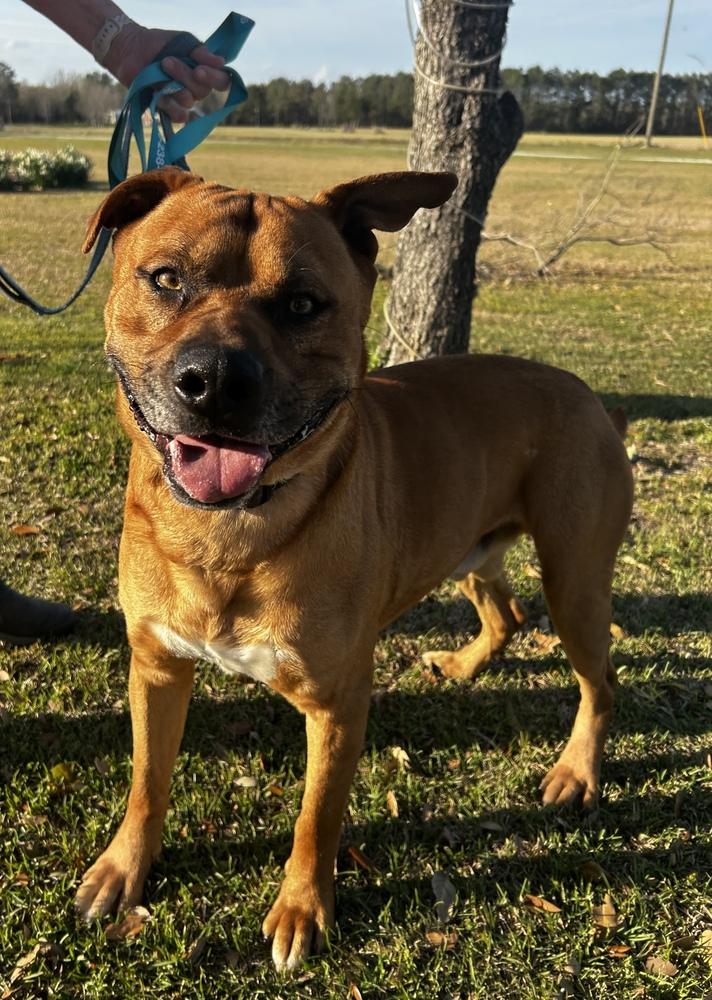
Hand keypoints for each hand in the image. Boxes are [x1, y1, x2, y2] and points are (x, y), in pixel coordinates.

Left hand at [107, 24, 230, 122]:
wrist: (131, 49)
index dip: (214, 79)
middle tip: (167, 61)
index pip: (222, 82)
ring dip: (174, 86)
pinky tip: (157, 93)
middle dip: (185, 75)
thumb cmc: (158, 44)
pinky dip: (168, 104)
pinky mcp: (169, 110)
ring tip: (160, 70)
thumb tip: (222, 62)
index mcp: (204, 71)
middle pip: (203, 91)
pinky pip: (178, 115)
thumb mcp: (182, 42)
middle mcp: (196, 88)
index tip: (199, 69)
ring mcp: (182, 100)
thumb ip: (201, 52)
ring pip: (189, 101)